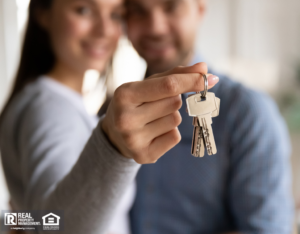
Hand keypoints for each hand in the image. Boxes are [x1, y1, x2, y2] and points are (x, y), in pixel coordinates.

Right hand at [101, 63, 218, 163]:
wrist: (115, 134)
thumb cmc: (136, 103)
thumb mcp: (149, 85)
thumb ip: (175, 75)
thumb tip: (204, 68)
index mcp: (125, 95)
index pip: (168, 86)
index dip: (191, 81)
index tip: (208, 78)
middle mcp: (126, 119)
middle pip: (174, 103)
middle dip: (173, 101)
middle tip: (156, 105)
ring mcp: (133, 140)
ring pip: (175, 121)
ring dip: (171, 117)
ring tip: (152, 120)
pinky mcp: (143, 155)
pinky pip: (174, 138)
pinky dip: (170, 133)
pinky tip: (154, 133)